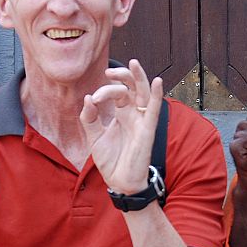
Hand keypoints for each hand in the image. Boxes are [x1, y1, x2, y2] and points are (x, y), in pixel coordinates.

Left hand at [80, 59, 162, 194]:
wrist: (119, 183)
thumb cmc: (111, 161)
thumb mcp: (94, 137)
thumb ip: (89, 118)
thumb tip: (88, 99)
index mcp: (121, 114)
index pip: (116, 93)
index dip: (104, 91)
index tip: (92, 100)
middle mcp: (133, 114)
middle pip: (132, 87)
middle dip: (122, 75)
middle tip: (109, 71)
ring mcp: (141, 121)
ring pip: (144, 93)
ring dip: (139, 77)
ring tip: (133, 63)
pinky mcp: (147, 130)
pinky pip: (154, 110)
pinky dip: (157, 95)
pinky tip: (158, 81)